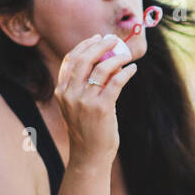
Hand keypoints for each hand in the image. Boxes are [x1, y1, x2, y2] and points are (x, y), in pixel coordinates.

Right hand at [54, 33, 137, 164]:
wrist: (89, 156)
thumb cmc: (87, 130)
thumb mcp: (78, 106)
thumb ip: (85, 87)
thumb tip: (107, 64)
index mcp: (61, 91)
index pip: (71, 60)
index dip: (85, 45)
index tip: (97, 38)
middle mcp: (70, 94)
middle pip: (84, 59)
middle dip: (100, 45)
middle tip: (113, 39)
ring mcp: (84, 101)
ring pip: (101, 68)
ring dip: (116, 57)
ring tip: (125, 54)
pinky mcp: (101, 108)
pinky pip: (115, 82)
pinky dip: (125, 72)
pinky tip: (132, 69)